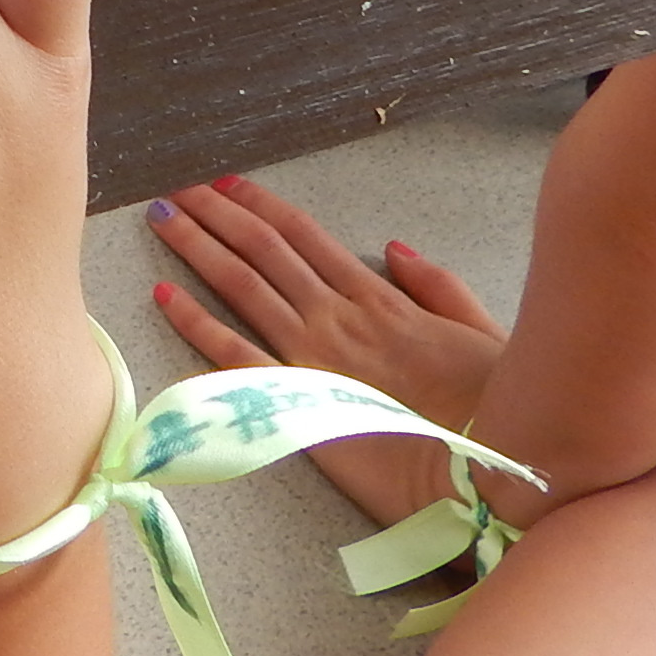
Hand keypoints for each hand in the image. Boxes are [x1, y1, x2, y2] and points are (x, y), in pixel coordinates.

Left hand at [149, 176, 508, 527]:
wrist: (487, 472)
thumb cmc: (493, 409)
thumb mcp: (480, 331)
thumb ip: (438, 286)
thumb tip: (394, 248)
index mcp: (378, 300)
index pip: (305, 237)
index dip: (261, 204)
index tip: (225, 182)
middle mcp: (336, 317)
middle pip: (263, 250)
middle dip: (216, 213)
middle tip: (176, 188)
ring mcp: (311, 356)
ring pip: (241, 285)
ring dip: (197, 247)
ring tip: (161, 217)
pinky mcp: (294, 401)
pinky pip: (232, 353)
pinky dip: (194, 320)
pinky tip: (162, 294)